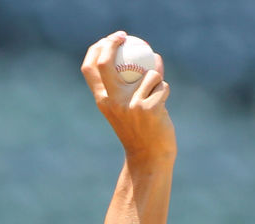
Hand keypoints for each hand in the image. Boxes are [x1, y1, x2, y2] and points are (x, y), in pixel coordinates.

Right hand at [81, 31, 175, 164]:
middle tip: (124, 36)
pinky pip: (163, 86)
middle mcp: (112, 102)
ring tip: (154, 96)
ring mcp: (130, 105)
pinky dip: (165, 92)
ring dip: (157, 79)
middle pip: (105, 63)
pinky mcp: (149, 108)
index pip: (90, 69)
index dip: (97, 49)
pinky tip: (162, 106)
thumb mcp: (124, 107)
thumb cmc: (138, 129)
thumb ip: (124, 86)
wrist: (149, 156)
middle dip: (112, 43)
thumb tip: (136, 53)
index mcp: (102, 101)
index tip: (110, 39)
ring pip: (149, 74)